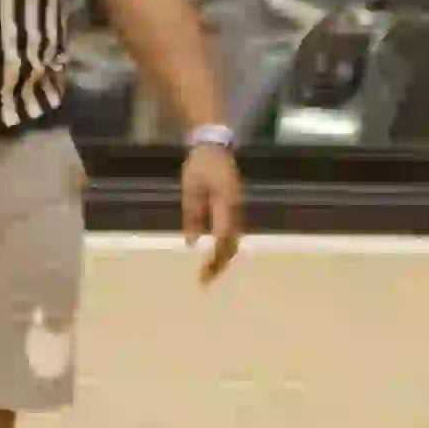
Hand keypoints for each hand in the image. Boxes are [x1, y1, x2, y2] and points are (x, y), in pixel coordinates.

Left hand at [180, 138, 247, 285]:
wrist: (215, 146)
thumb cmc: (200, 164)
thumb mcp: (190, 188)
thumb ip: (192, 215)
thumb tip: (193, 243)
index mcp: (226, 203)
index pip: (223, 238)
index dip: (214, 258)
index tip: (202, 273)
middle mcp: (236, 210)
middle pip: (232, 244)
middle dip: (220, 264)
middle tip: (204, 281)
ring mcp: (238, 209)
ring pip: (235, 241)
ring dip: (224, 259)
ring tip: (210, 274)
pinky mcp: (235, 209)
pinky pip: (234, 234)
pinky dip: (226, 249)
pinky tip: (215, 258)